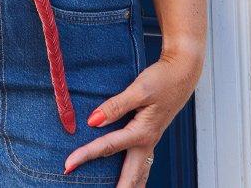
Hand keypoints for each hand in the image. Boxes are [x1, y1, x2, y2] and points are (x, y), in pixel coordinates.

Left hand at [63, 49, 204, 185]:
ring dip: (127, 186)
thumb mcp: (139, 89)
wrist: (182, 73)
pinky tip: (130, 179)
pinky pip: (141, 165)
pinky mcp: (150, 136)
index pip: (108, 147)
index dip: (86, 155)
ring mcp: (149, 141)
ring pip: (138, 175)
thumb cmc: (162, 79)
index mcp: (141, 133)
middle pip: (129, 177)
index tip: (68, 164)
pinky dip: (135, 178)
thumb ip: (116, 106)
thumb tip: (93, 121)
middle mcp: (146, 142)